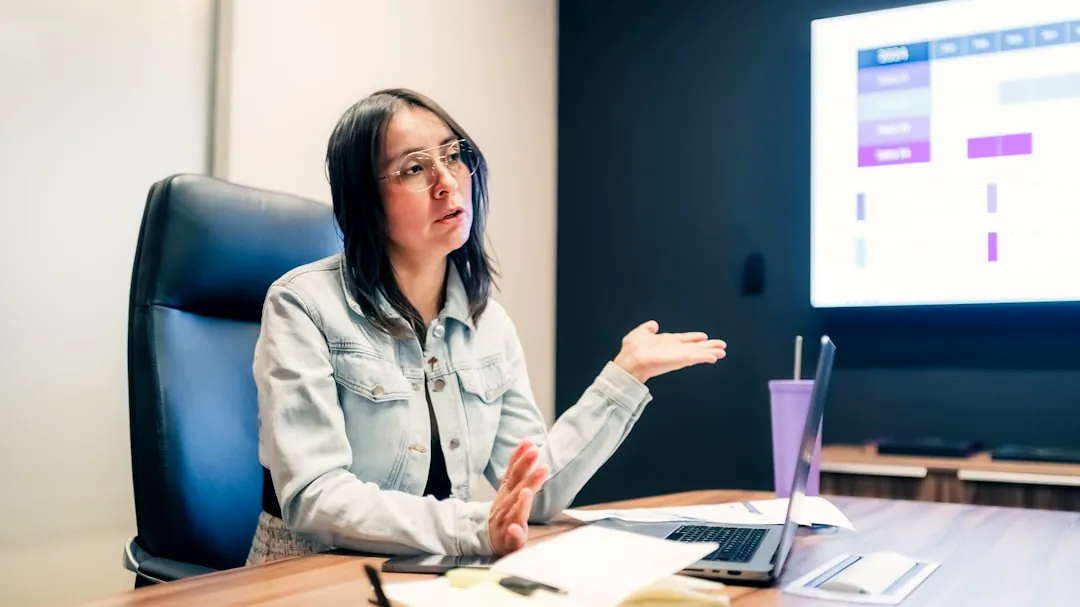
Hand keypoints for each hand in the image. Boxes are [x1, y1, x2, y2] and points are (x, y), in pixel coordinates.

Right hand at [488, 440, 548, 554]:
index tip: (529, 444)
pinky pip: (511, 539)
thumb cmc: (503, 512)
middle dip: (527, 477)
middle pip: (515, 490)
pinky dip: (513, 534)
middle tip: (539, 463)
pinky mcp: (508, 542)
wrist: (485, 538)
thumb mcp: (508, 489)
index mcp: (507, 493)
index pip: (513, 473)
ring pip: (514, 513)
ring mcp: (505, 523)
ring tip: (527, 492)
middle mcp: (504, 506)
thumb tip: (528, 444)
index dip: (520, 459)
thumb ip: (518, 468)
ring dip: (520, 503)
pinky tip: (515, 529)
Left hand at [613, 320, 726, 383]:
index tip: (705, 337)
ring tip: (722, 352)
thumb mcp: (641, 333)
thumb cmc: (633, 350)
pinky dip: (706, 356)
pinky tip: (715, 356)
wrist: (631, 360)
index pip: (685, 340)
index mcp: (667, 342)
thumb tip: (653, 324)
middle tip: (721, 347)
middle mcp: (675, 349)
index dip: (695, 338)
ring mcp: (679, 355)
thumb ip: (648, 328)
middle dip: (708, 346)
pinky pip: (696, 357)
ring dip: (711, 352)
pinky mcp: (681, 359)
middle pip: (695, 347)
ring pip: (698, 352)